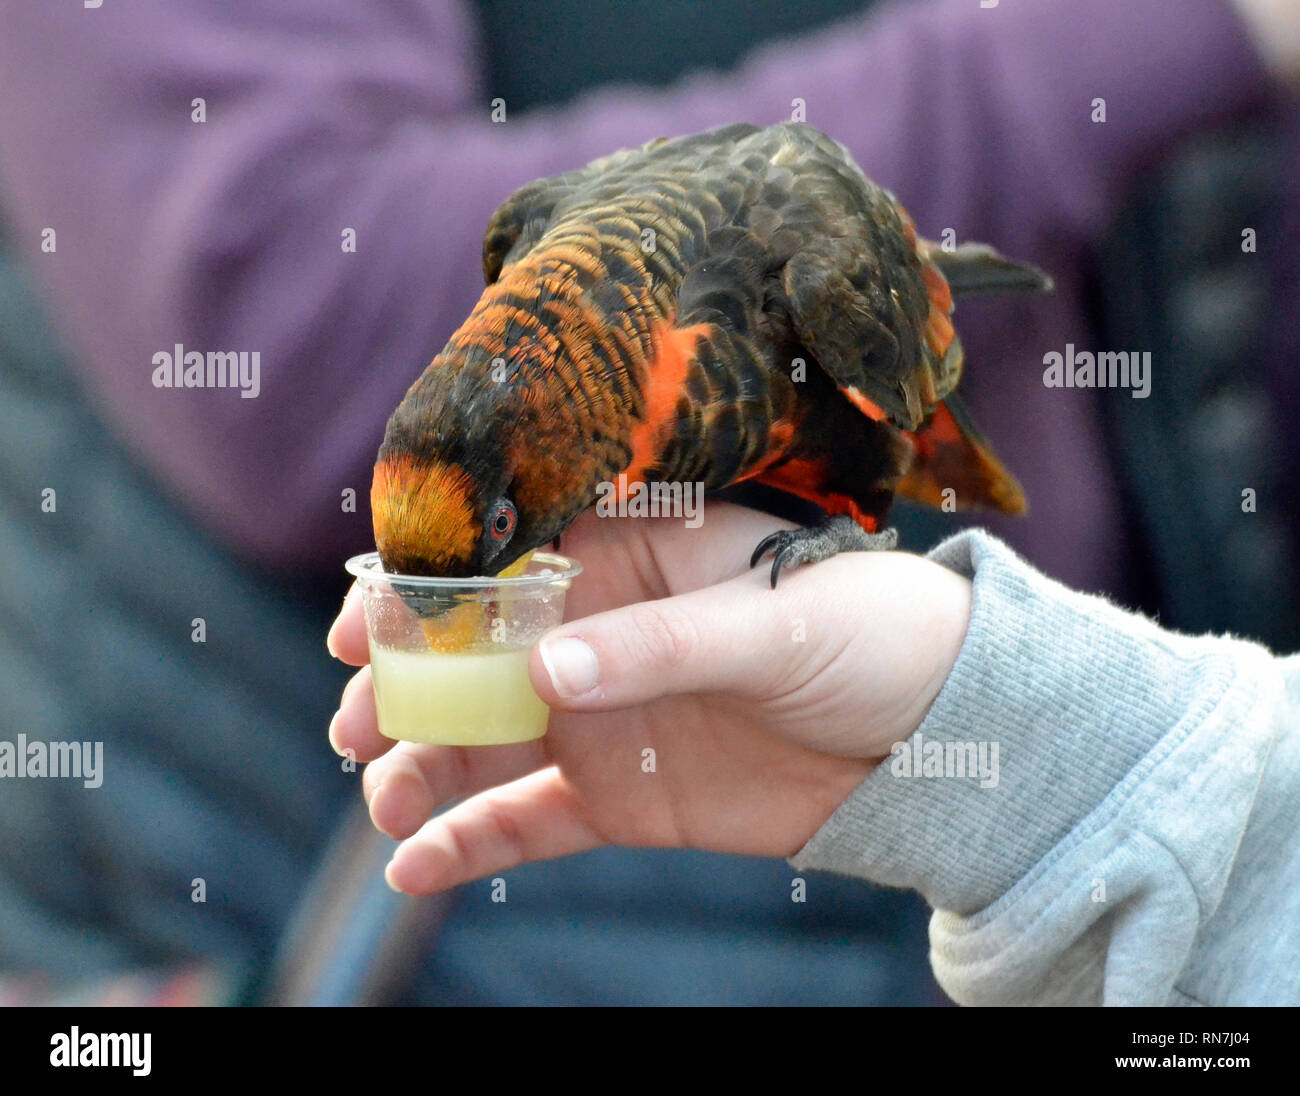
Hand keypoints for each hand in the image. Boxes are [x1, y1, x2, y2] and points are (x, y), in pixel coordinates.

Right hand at [327, 503, 971, 894]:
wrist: (930, 736)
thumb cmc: (864, 634)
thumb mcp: (771, 624)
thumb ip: (661, 645)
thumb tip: (548, 676)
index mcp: (626, 557)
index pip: (505, 561)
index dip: (426, 589)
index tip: (364, 622)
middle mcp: (595, 633)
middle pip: (470, 656)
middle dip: (403, 688)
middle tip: (355, 723)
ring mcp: (599, 717)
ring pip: (481, 742)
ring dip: (420, 768)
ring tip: (387, 800)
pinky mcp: (616, 796)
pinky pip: (526, 821)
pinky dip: (469, 843)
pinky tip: (416, 869)